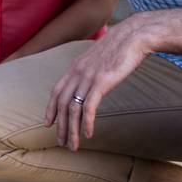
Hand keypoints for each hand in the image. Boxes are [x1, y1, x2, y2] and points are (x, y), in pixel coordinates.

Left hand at [43, 19, 150, 150]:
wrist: (132, 37)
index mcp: (74, 67)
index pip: (56, 92)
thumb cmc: (119, 48)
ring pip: (73, 109)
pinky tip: (88, 134)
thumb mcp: (98, 59)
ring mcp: (88, 78)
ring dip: (71, 130)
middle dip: (60, 126)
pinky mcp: (101, 83)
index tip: (48, 123)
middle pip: (62, 104)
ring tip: (73, 145)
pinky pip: (89, 107)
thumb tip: (90, 82)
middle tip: (62, 142)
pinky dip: (86, 123)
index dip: (51, 109)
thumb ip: (90, 70)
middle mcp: (77, 73)